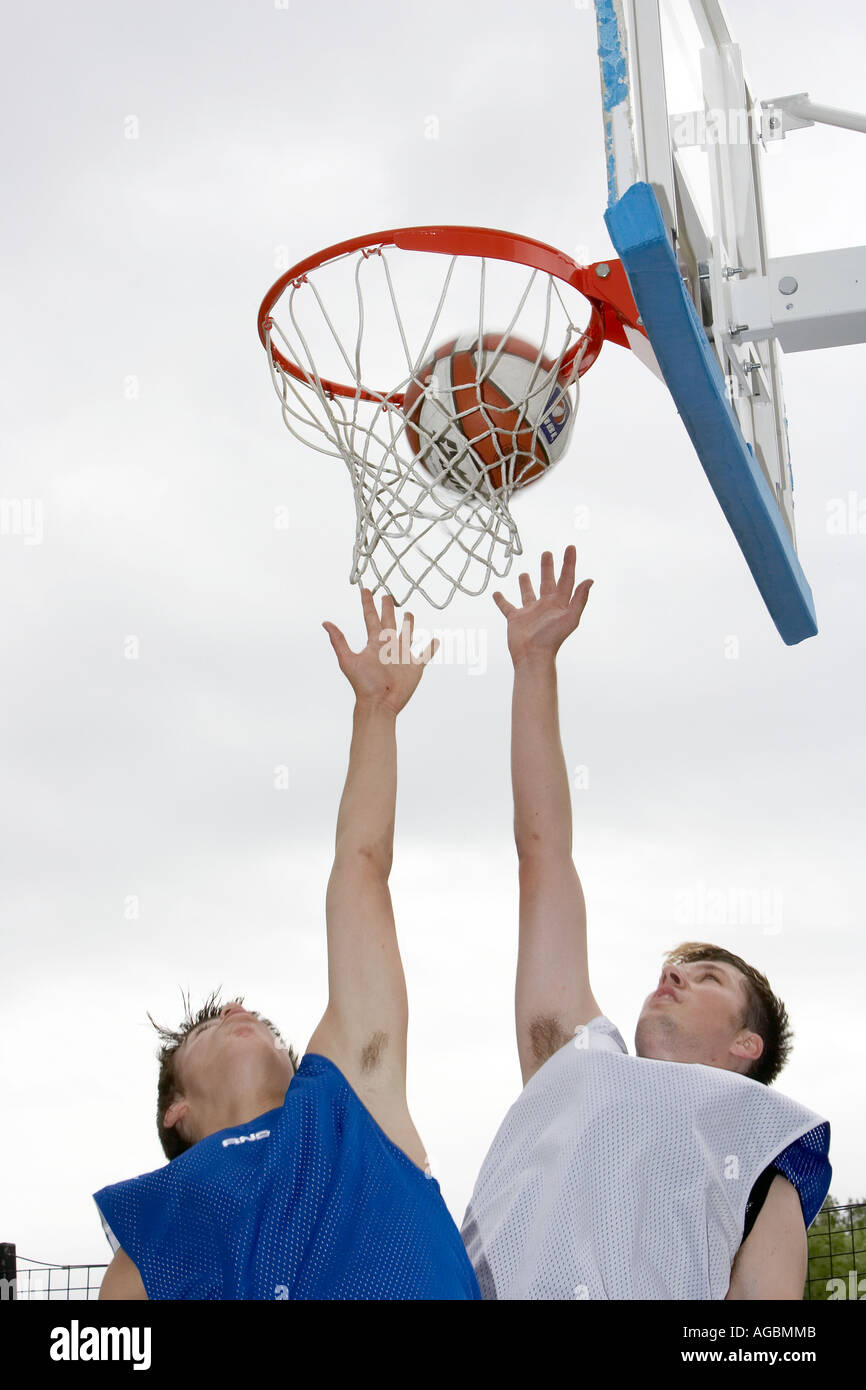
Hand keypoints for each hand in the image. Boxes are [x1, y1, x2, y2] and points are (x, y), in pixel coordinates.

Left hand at [322, 589, 438, 714]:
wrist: (379, 703)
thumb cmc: (363, 684)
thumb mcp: (348, 660)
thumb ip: (339, 641)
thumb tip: (325, 623)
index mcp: (374, 643)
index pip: (370, 618)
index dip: (367, 604)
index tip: (365, 590)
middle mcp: (388, 646)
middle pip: (389, 622)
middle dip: (388, 608)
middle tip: (388, 595)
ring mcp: (402, 656)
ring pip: (407, 635)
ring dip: (409, 624)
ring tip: (409, 614)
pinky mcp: (415, 667)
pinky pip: (425, 655)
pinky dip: (430, 648)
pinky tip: (435, 640)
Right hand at [493, 546, 591, 666]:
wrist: (533, 656)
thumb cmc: (553, 639)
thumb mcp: (570, 617)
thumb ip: (579, 599)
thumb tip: (590, 580)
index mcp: (560, 603)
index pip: (566, 579)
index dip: (569, 563)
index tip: (570, 547)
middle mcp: (545, 605)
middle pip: (548, 582)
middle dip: (547, 568)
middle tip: (546, 553)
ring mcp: (530, 612)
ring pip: (528, 593)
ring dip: (526, 583)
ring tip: (524, 573)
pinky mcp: (515, 619)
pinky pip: (507, 606)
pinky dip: (501, 600)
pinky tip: (496, 593)